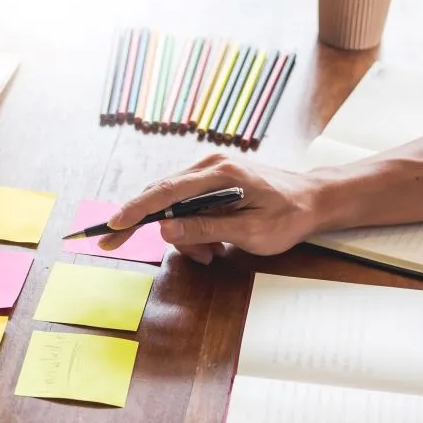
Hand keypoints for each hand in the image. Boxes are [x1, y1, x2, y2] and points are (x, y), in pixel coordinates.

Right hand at [98, 154, 323, 263]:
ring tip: (210, 255)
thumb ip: (207, 228)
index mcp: (220, 173)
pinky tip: (212, 245)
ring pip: (172, 206)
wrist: (312, 200)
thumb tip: (165, 230)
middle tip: (110, 245)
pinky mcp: (210, 183)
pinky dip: (191, 230)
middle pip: (160, 196)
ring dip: (182, 237)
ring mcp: (208, 173)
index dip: (136, 209)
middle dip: (144, 226)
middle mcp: (209, 166)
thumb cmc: (288, 216)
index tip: (113, 224)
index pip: (167, 190)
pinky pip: (186, 207)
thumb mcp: (251, 230)